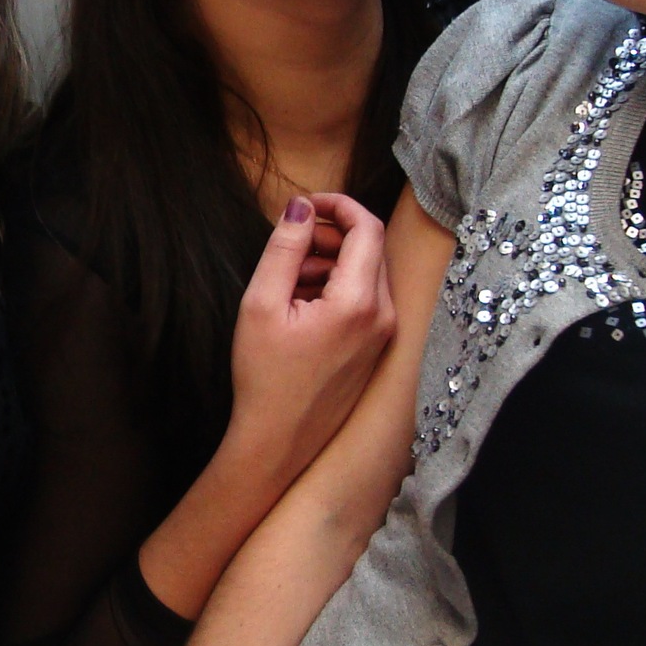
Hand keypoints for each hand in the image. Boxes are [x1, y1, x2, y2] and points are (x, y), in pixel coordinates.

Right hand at [226, 193, 393, 487]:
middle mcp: (383, 317)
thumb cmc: (265, 377)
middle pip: (370, 249)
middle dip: (331, 235)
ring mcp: (383, 336)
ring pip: (368, 274)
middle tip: (291, 241)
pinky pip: (366, 301)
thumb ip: (284, 248)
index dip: (338, 205)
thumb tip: (301, 207)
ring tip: (289, 279)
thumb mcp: (261, 303)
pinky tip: (301, 304)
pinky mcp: (377, 350)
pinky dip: (338, 288)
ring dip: (332, 262)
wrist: (278, 442)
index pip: (366, 228)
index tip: (305, 204)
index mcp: (358, 302)